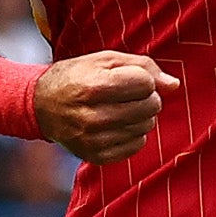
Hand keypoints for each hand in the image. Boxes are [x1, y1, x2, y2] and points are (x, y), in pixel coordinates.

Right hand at [34, 51, 177, 160]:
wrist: (42, 105)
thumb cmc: (78, 77)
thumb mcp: (105, 60)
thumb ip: (143, 67)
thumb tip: (174, 85)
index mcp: (93, 87)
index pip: (145, 83)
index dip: (143, 78)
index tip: (128, 78)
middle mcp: (92, 117)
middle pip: (149, 106)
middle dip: (147, 97)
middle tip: (128, 94)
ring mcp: (93, 140)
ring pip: (146, 127)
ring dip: (141, 116)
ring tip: (122, 108)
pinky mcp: (96, 156)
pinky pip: (136, 145)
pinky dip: (133, 133)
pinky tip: (118, 125)